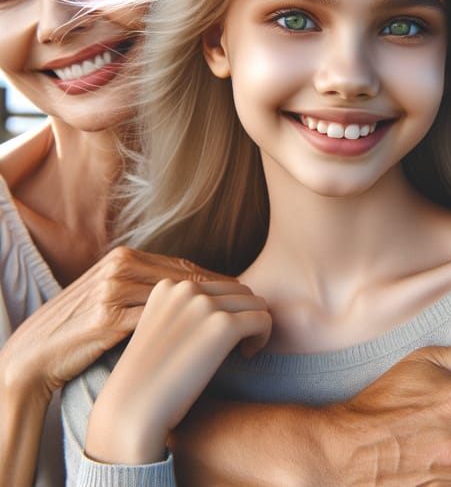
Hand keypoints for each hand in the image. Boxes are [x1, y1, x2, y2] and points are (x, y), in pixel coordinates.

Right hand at [0, 247, 237, 486]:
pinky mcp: (110, 319)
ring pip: (184, 299)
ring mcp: (115, 290)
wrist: (36, 354)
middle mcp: (122, 267)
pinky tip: (215, 344)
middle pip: (190, 279)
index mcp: (125, 257)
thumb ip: (145, 285)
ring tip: (242, 326)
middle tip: (252, 307)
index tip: (241, 293)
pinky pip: (165, 325)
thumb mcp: (112, 294)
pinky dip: (194, 335)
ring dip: (217, 313)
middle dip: (224, 294)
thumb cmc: (79, 328)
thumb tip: (188, 287)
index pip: (185, 267)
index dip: (217, 281)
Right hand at [85, 278, 271, 465]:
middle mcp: (185, 288)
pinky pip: (263, 319)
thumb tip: (231, 298)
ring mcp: (204, 305)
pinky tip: (248, 355)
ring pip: (256, 303)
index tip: (218, 336)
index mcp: (168, 285)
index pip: (219, 284)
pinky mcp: (223, 326)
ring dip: (256, 325)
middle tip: (236, 344)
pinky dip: (263, 337)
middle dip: (244, 314)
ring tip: (242, 349)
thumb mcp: (160, 327)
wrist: (131, 410)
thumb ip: (186, 308)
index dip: (227, 309)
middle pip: (241, 291)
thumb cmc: (148, 378)